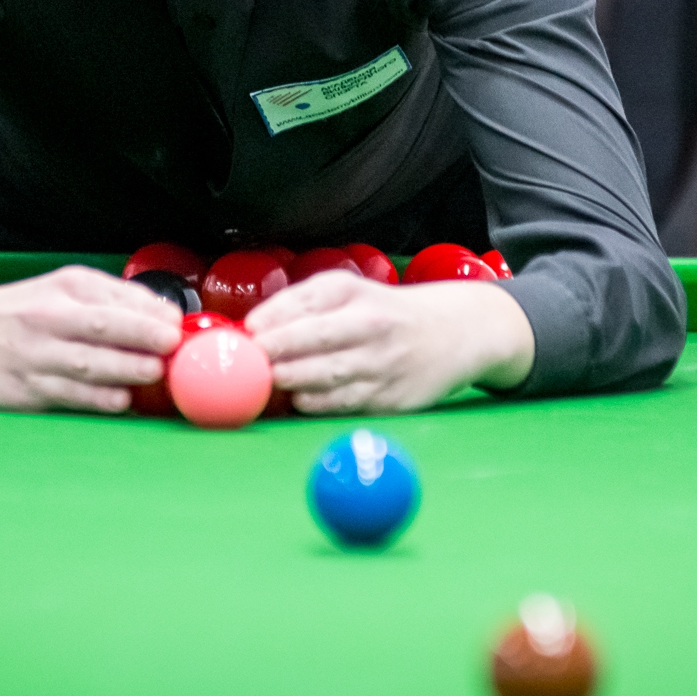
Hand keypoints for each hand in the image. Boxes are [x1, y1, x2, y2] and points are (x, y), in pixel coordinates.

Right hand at [0, 268, 179, 412]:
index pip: (121, 297)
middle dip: (148, 338)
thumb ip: (106, 304)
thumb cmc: (11, 313)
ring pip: (90, 364)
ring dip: (129, 370)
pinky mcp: (20, 389)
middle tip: (178, 349)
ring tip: (156, 375)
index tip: (184, 327)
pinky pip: (67, 395)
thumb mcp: (55, 292)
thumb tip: (165, 322)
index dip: (157, 314)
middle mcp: (49, 316)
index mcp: (64, 287)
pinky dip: (97, 400)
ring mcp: (33, 354)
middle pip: (108, 327)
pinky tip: (120, 401)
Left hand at [245, 273, 534, 413]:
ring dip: (289, 382)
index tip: (242, 338)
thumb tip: (250, 328)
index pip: (300, 305)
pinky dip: (316, 403)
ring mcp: (382, 362)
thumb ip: (300, 305)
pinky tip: (301, 399)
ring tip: (268, 384)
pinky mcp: (391, 397)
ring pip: (324, 376)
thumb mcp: (349, 292)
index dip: (265, 325)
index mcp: (353, 293)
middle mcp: (370, 324)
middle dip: (271, 355)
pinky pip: (344, 403)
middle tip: (244, 367)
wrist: (454, 332)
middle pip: (310, 340)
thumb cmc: (385, 312)